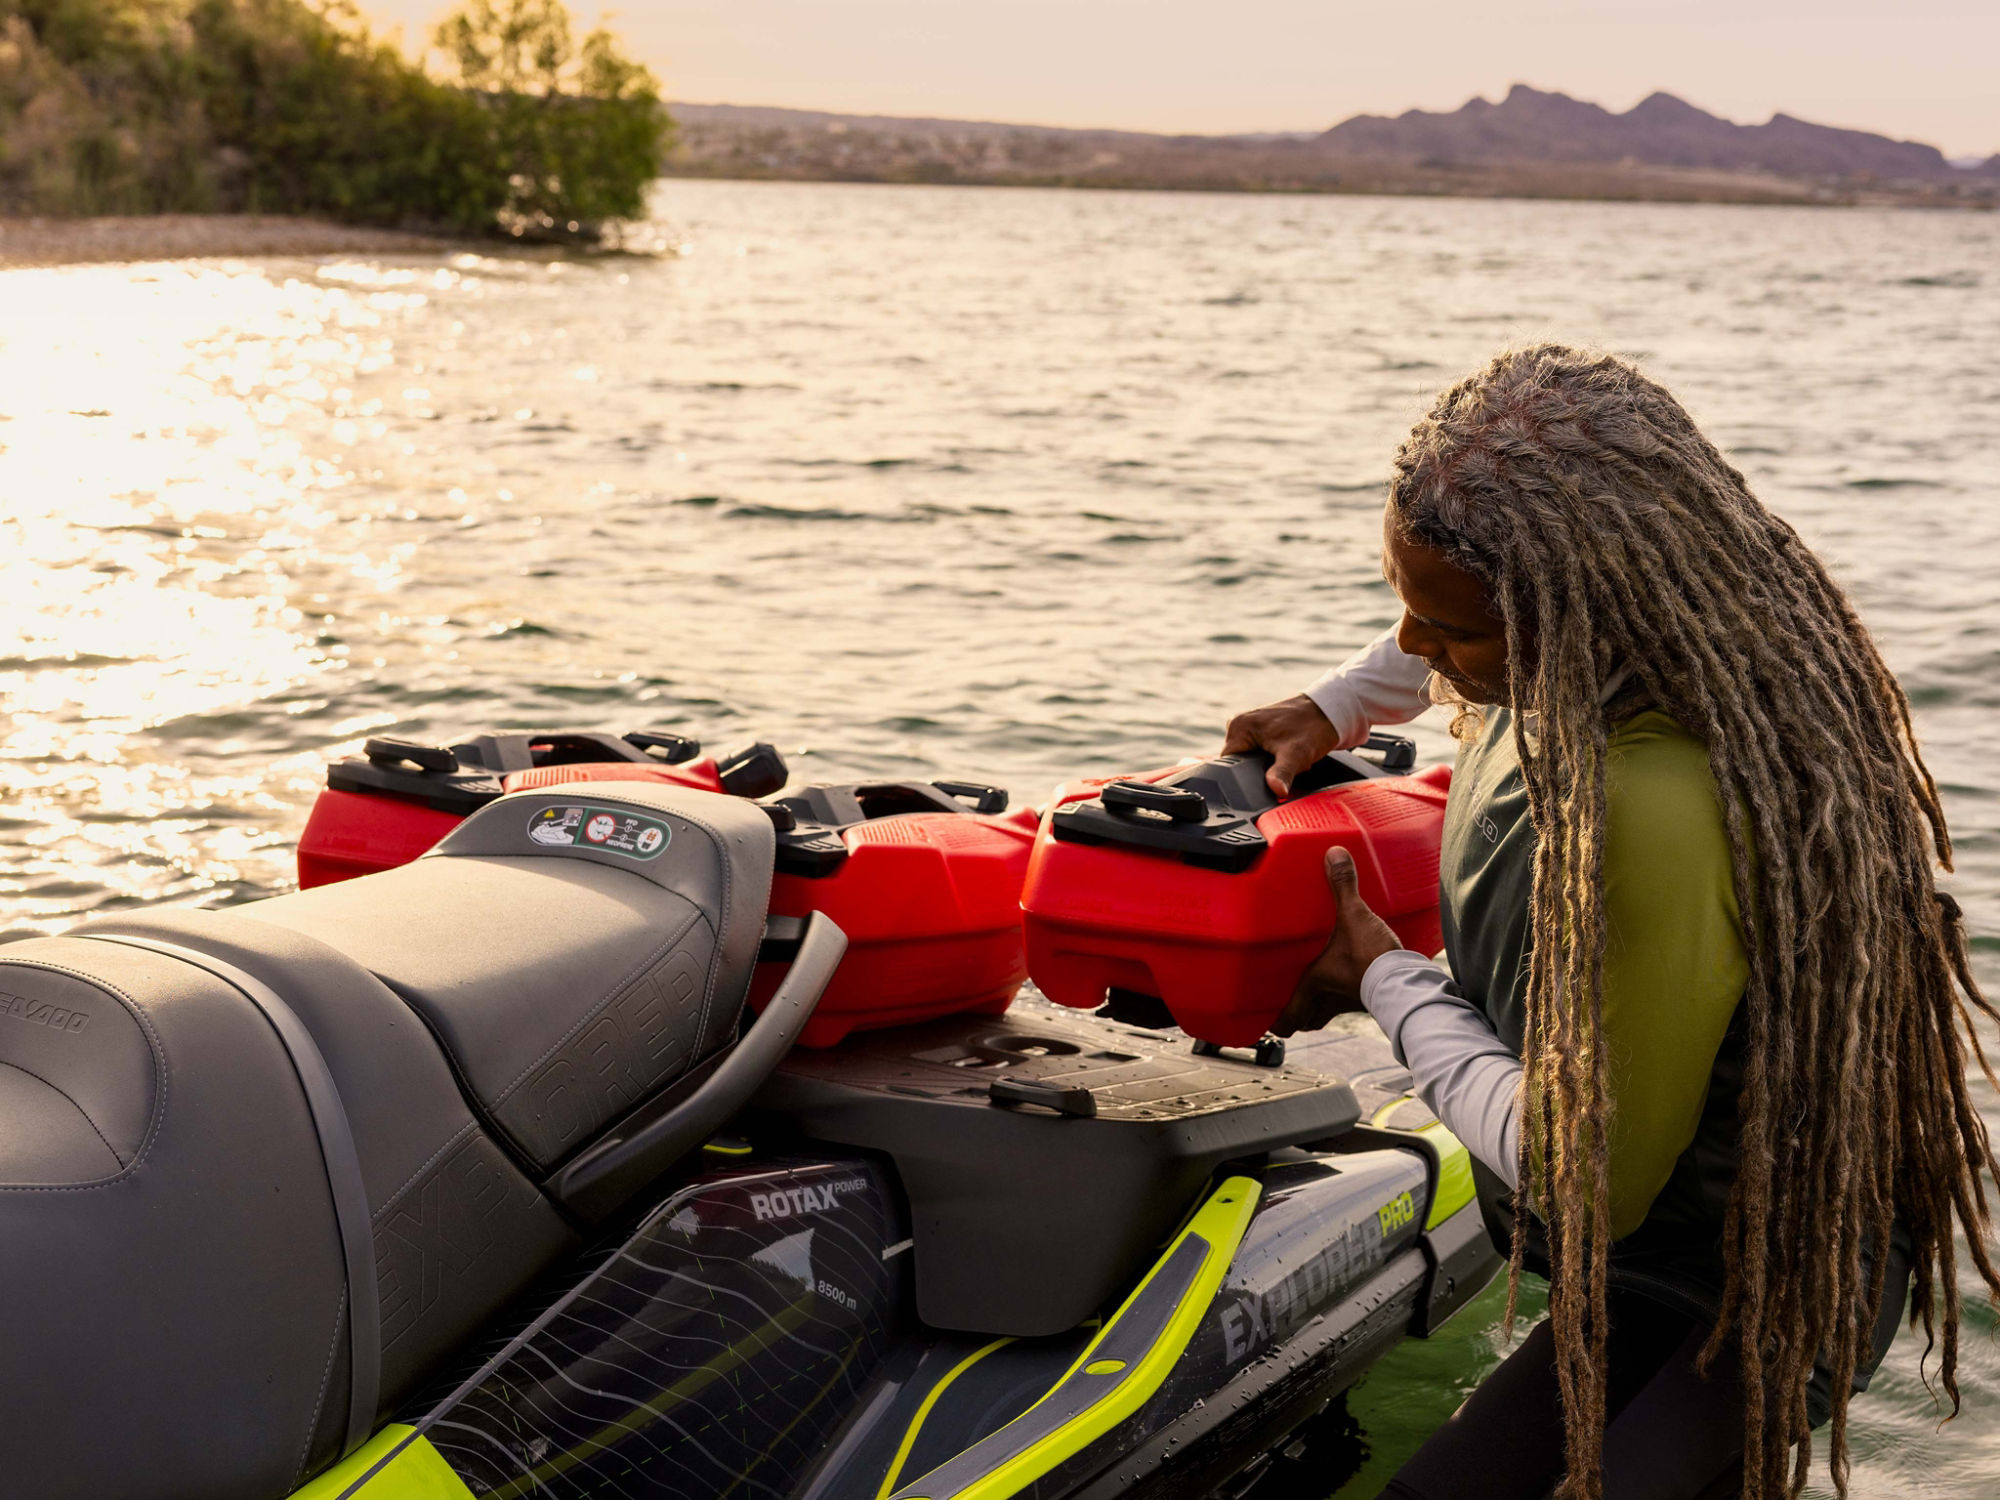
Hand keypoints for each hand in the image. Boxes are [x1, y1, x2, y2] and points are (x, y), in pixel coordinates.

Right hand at [1223, 693, 1340, 797]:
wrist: (1330, 712)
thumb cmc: (1313, 727)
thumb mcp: (1296, 755)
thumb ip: (1282, 774)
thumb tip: (1275, 790)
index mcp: (1239, 728)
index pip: (1227, 764)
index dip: (1243, 778)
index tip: (1264, 778)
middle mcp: (1240, 724)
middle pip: (1238, 763)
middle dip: (1258, 771)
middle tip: (1281, 766)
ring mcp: (1249, 726)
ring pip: (1250, 760)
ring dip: (1266, 765)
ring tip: (1285, 759)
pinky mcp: (1260, 729)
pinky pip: (1258, 752)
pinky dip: (1271, 758)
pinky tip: (1285, 755)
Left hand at [1274, 847, 1404, 1035]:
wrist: (1409, 979)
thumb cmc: (1372, 957)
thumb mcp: (1353, 915)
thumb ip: (1342, 885)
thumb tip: (1333, 854)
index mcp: (1314, 983)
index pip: (1287, 1020)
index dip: (1276, 1023)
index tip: (1268, 1019)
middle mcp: (1328, 998)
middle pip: (1307, 1020)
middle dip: (1299, 1014)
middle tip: (1290, 1000)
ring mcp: (1350, 1003)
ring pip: (1328, 1014)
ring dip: (1322, 1007)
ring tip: (1317, 990)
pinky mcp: (1371, 997)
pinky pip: (1352, 1002)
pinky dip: (1347, 995)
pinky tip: (1350, 976)